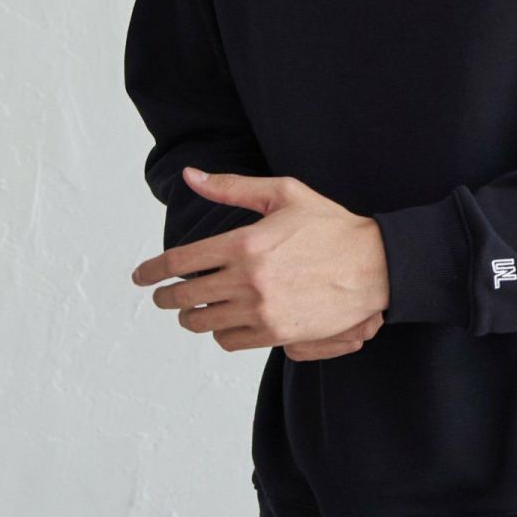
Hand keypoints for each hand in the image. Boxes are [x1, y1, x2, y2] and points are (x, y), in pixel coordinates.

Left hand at [130, 167, 390, 352]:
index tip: (140, 276)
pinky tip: (223, 321)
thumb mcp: (283, 194)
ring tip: (191, 310)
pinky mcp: (276, 333)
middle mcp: (248, 280)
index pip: (182, 260)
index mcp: (245, 243)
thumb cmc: (330, 225)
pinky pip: (229, 340)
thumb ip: (232, 187)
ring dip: (191, 316)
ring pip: (204, 322)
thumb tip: (190, 176)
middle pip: (185, 296)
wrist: (375, 265)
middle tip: (161, 295)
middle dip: (166, 296)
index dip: (153, 270)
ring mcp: (261, 311)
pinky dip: (220, 332)